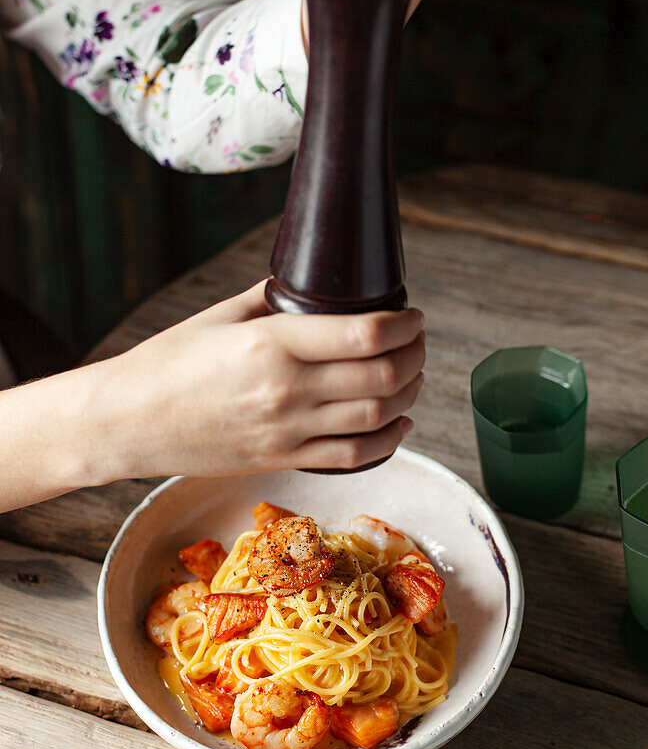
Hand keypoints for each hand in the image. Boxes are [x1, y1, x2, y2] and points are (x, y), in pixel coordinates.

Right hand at [108, 280, 424, 476]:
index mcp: (273, 343)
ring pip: (377, 417)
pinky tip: (398, 422)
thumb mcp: (221, 316)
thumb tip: (316, 290)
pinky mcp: (283, 459)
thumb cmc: (168, 363)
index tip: (412, 316)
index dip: (404, 324)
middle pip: (382, 376)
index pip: (365, 333)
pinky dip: (388, 439)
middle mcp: (287, 389)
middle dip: (415, 356)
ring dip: (408, 394)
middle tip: (418, 343)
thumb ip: (274, 301)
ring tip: (412, 376)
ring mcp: (288, 431)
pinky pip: (355, 456)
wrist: (128, 422)